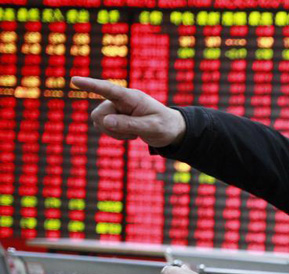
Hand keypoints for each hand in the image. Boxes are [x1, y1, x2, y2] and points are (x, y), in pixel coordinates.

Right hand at [70, 76, 185, 147]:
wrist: (170, 129)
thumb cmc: (164, 126)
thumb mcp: (152, 128)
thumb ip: (130, 124)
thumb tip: (105, 121)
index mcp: (132, 98)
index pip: (109, 90)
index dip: (91, 85)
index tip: (74, 80)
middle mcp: (121, 100)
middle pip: (99, 113)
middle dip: (111, 128)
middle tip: (133, 134)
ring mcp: (116, 108)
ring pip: (99, 121)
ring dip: (114, 133)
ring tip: (134, 133)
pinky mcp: (114, 116)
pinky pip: (103, 127)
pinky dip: (115, 135)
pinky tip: (131, 134)